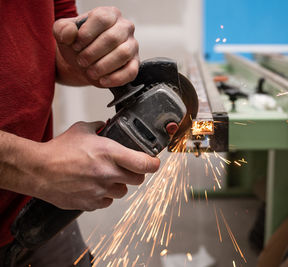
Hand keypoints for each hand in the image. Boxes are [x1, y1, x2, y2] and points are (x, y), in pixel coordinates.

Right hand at [31, 121, 159, 210]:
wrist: (38, 170)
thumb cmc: (58, 150)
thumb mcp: (82, 130)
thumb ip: (99, 127)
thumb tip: (107, 125)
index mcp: (110, 153)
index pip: (145, 164)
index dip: (153, 163)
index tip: (154, 162)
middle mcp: (108, 173)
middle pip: (138, 180)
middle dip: (135, 174)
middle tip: (126, 168)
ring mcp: (100, 190)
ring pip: (122, 192)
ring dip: (118, 185)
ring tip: (105, 177)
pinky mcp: (91, 203)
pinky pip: (106, 202)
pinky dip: (103, 196)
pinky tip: (93, 186)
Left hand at [53, 7, 138, 87]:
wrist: (84, 63)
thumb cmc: (77, 45)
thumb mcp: (63, 34)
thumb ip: (62, 29)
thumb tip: (70, 32)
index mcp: (109, 14)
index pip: (102, 18)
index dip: (86, 34)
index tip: (76, 46)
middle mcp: (124, 27)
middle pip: (112, 38)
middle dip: (93, 53)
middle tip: (81, 61)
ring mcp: (132, 46)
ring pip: (123, 54)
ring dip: (103, 66)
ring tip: (90, 71)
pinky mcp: (135, 63)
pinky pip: (131, 71)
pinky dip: (115, 78)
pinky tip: (102, 80)